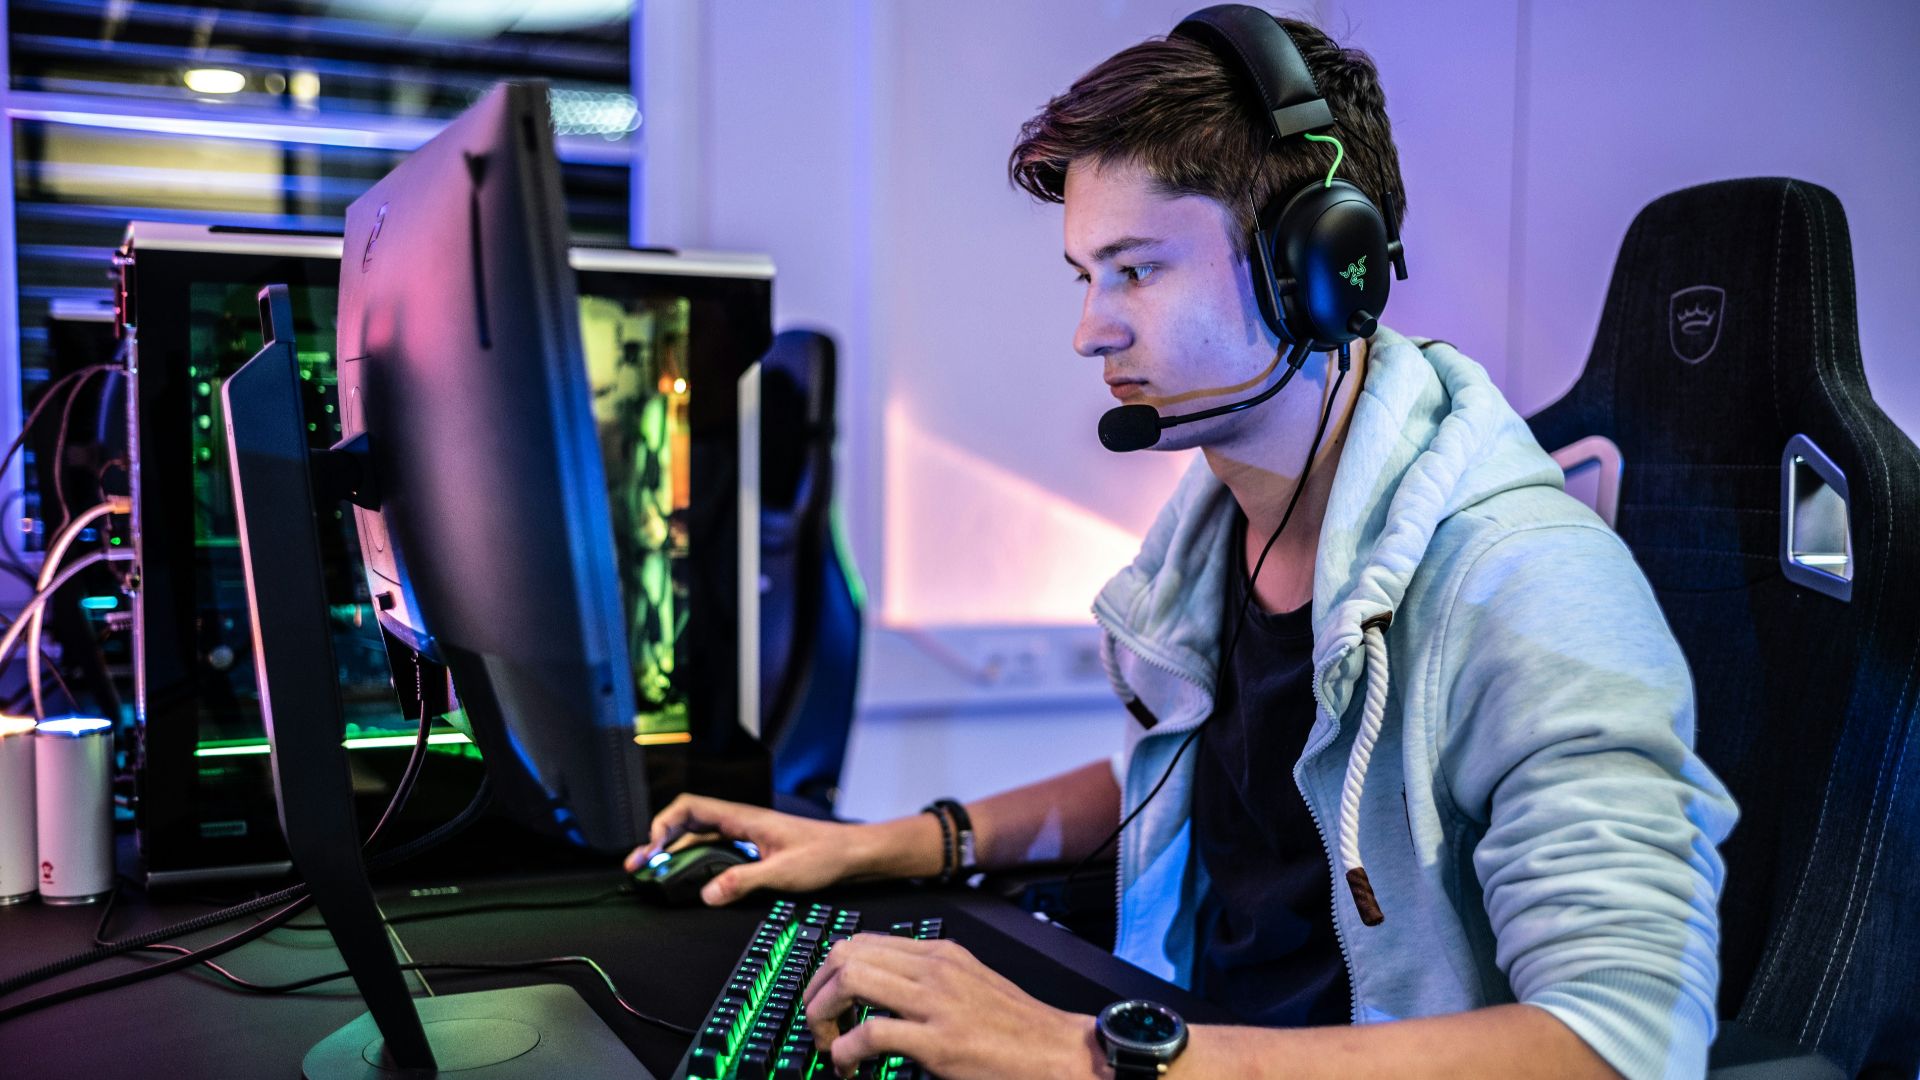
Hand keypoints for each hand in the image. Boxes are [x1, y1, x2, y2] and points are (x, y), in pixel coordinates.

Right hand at [623, 793, 886, 905]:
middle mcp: (740, 823)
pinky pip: (714, 851)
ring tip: (654, 873)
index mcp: (743, 818)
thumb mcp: (783, 873)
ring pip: (699, 838)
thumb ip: (744, 882)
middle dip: (658, 841)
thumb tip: (708, 894)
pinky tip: (689, 878)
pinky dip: (695, 862)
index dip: (663, 824)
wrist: (853, 854)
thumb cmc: (826, 855)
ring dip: (675, 853)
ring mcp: (745, 836)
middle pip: (687, 823)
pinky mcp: (752, 850)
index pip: (689, 807)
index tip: (650, 849)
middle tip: (638, 866)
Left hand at [801, 933, 1102, 1079]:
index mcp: (940, 952)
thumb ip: (930, 981)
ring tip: (829, 1046)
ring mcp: (936, 1001)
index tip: (826, 1004)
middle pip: (845, 953)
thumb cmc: (1019, 1029)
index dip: (830, 972)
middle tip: (819, 1026)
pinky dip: (846, 1053)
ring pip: (850, 980)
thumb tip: (883, 993)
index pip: (862, 941)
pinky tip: (849, 1069)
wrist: (1061, 1053)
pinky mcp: (940, 1041)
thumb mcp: (970, 985)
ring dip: (823, 1015)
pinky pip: (871, 1034)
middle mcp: (934, 967)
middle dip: (816, 991)